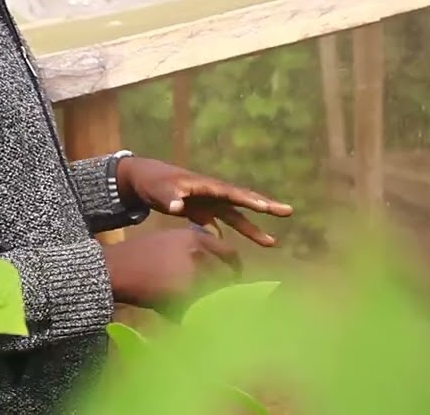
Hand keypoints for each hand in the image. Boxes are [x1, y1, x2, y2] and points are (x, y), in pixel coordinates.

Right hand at [103, 228, 238, 309]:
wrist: (114, 268)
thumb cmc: (139, 254)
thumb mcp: (169, 240)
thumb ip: (195, 249)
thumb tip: (216, 265)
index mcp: (196, 238)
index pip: (230, 254)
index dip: (234, 269)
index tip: (231, 280)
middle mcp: (198, 254)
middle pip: (227, 276)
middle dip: (226, 289)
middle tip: (220, 300)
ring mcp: (192, 275)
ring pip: (216, 294)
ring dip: (213, 304)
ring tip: (204, 311)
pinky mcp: (182, 296)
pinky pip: (199, 310)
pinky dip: (196, 317)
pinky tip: (186, 318)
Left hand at [115, 156, 293, 246]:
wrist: (140, 179)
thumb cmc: (151, 182)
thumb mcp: (157, 189)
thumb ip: (168, 197)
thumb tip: (178, 206)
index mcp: (205, 185)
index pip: (233, 193)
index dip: (251, 201)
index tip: (270, 208)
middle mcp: (211, 193)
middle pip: (242, 200)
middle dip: (265, 206)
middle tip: (288, 211)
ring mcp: (207, 202)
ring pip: (234, 216)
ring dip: (251, 228)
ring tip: (272, 243)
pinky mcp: (199, 211)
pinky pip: (218, 224)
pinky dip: (226, 235)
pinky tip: (232, 251)